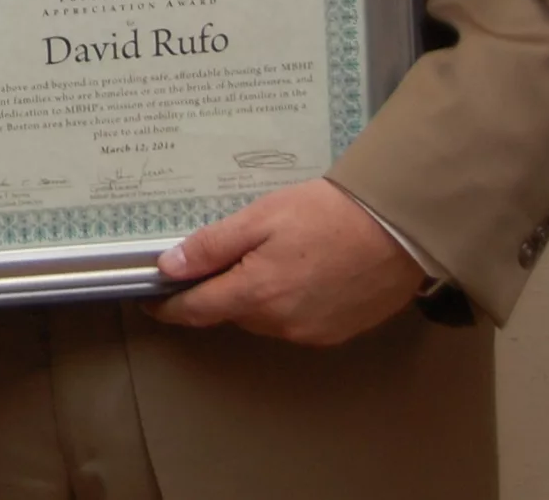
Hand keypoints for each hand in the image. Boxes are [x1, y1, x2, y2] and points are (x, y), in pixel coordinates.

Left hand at [148, 177, 426, 345]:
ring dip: (254, 296)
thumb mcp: (259, 218)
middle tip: (218, 257)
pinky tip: (298, 272)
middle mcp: (281, 324)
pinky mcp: (337, 333)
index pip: (197, 310)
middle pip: (231, 312)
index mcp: (256, 295)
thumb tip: (169, 268)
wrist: (397, 229)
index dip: (169, 306)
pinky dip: (285, 302)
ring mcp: (311, 333)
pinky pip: (294, 322)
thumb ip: (211, 247)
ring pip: (262, 318)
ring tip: (267, 257)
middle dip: (218, 289)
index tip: (150, 300)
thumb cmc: (326, 215)